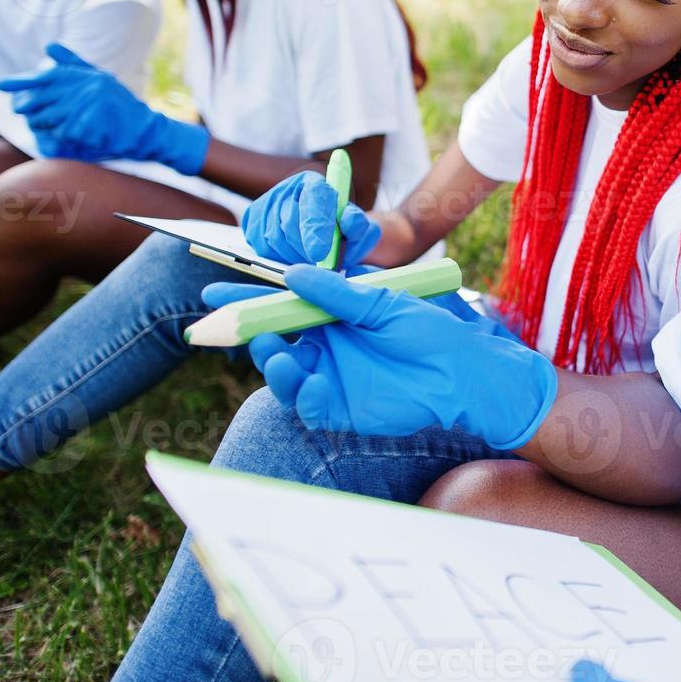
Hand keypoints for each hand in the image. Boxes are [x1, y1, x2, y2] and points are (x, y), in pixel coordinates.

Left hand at [0, 43, 209, 173]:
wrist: (147, 130)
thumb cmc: (121, 105)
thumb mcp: (100, 79)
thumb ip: (73, 64)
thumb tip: (49, 46)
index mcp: (85, 76)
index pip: (46, 76)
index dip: (22, 81)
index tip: (1, 85)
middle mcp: (86, 87)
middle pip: (41, 99)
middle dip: (29, 108)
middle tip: (22, 112)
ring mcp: (89, 106)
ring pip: (48, 118)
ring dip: (42, 125)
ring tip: (44, 127)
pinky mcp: (91, 124)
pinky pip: (63, 133)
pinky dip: (60, 138)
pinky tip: (64, 139)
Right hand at [200, 266, 555, 445]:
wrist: (465, 373)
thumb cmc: (431, 330)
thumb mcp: (384, 301)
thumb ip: (339, 292)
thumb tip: (293, 273)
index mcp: (332, 313)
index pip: (281, 303)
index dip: (248, 296)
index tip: (215, 289)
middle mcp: (324, 344)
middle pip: (273, 338)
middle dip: (249, 332)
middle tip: (237, 327)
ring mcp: (329, 376)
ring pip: (283, 373)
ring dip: (273, 364)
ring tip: (279, 352)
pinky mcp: (339, 408)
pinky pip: (307, 405)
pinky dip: (302, 395)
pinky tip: (311, 384)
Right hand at [242, 171, 379, 269]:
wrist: (321, 235)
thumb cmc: (341, 233)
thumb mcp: (358, 229)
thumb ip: (359, 225)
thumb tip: (349, 221)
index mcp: (317, 184)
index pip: (314, 199)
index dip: (315, 226)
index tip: (319, 254)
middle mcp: (289, 189)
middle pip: (289, 222)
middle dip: (304, 249)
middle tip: (318, 265)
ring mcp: (267, 203)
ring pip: (274, 238)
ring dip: (292, 256)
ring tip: (308, 260)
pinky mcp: (251, 220)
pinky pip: (260, 246)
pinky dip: (277, 258)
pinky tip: (291, 258)